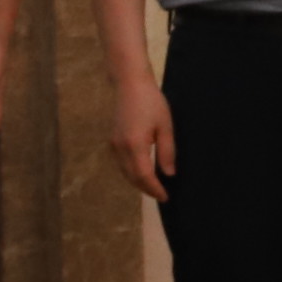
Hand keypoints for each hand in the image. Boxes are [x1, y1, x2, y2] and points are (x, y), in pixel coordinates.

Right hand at [106, 76, 173, 202]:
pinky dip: (131, 172)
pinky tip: (142, 171)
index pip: (144, 175)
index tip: (166, 197)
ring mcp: (114, 144)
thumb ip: (167, 152)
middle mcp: (121, 148)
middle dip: (146, 189)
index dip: (155, 189)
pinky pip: (121, 163)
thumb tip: (168, 174)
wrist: (129, 84)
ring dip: (138, 182)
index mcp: (135, 145)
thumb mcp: (165, 127)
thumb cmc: (152, 102)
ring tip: (153, 187)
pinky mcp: (113, 140)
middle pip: (132, 177)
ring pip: (125, 171)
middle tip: (162, 195)